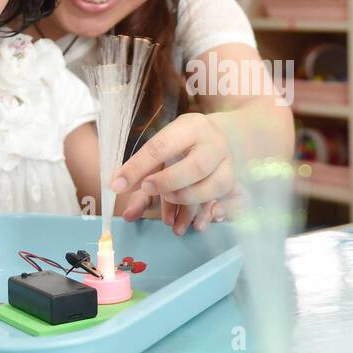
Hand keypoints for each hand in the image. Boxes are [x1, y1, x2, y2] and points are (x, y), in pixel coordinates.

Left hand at [112, 113, 234, 234]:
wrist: (218, 138)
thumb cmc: (182, 145)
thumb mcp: (162, 149)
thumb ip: (141, 174)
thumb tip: (123, 206)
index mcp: (190, 127)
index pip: (161, 146)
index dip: (138, 167)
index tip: (118, 185)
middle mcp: (214, 143)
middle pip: (195, 167)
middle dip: (168, 183)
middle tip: (147, 190)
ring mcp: (228, 163)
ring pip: (214, 186)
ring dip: (188, 201)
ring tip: (167, 215)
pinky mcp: (234, 181)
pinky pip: (225, 201)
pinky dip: (208, 215)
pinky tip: (194, 225)